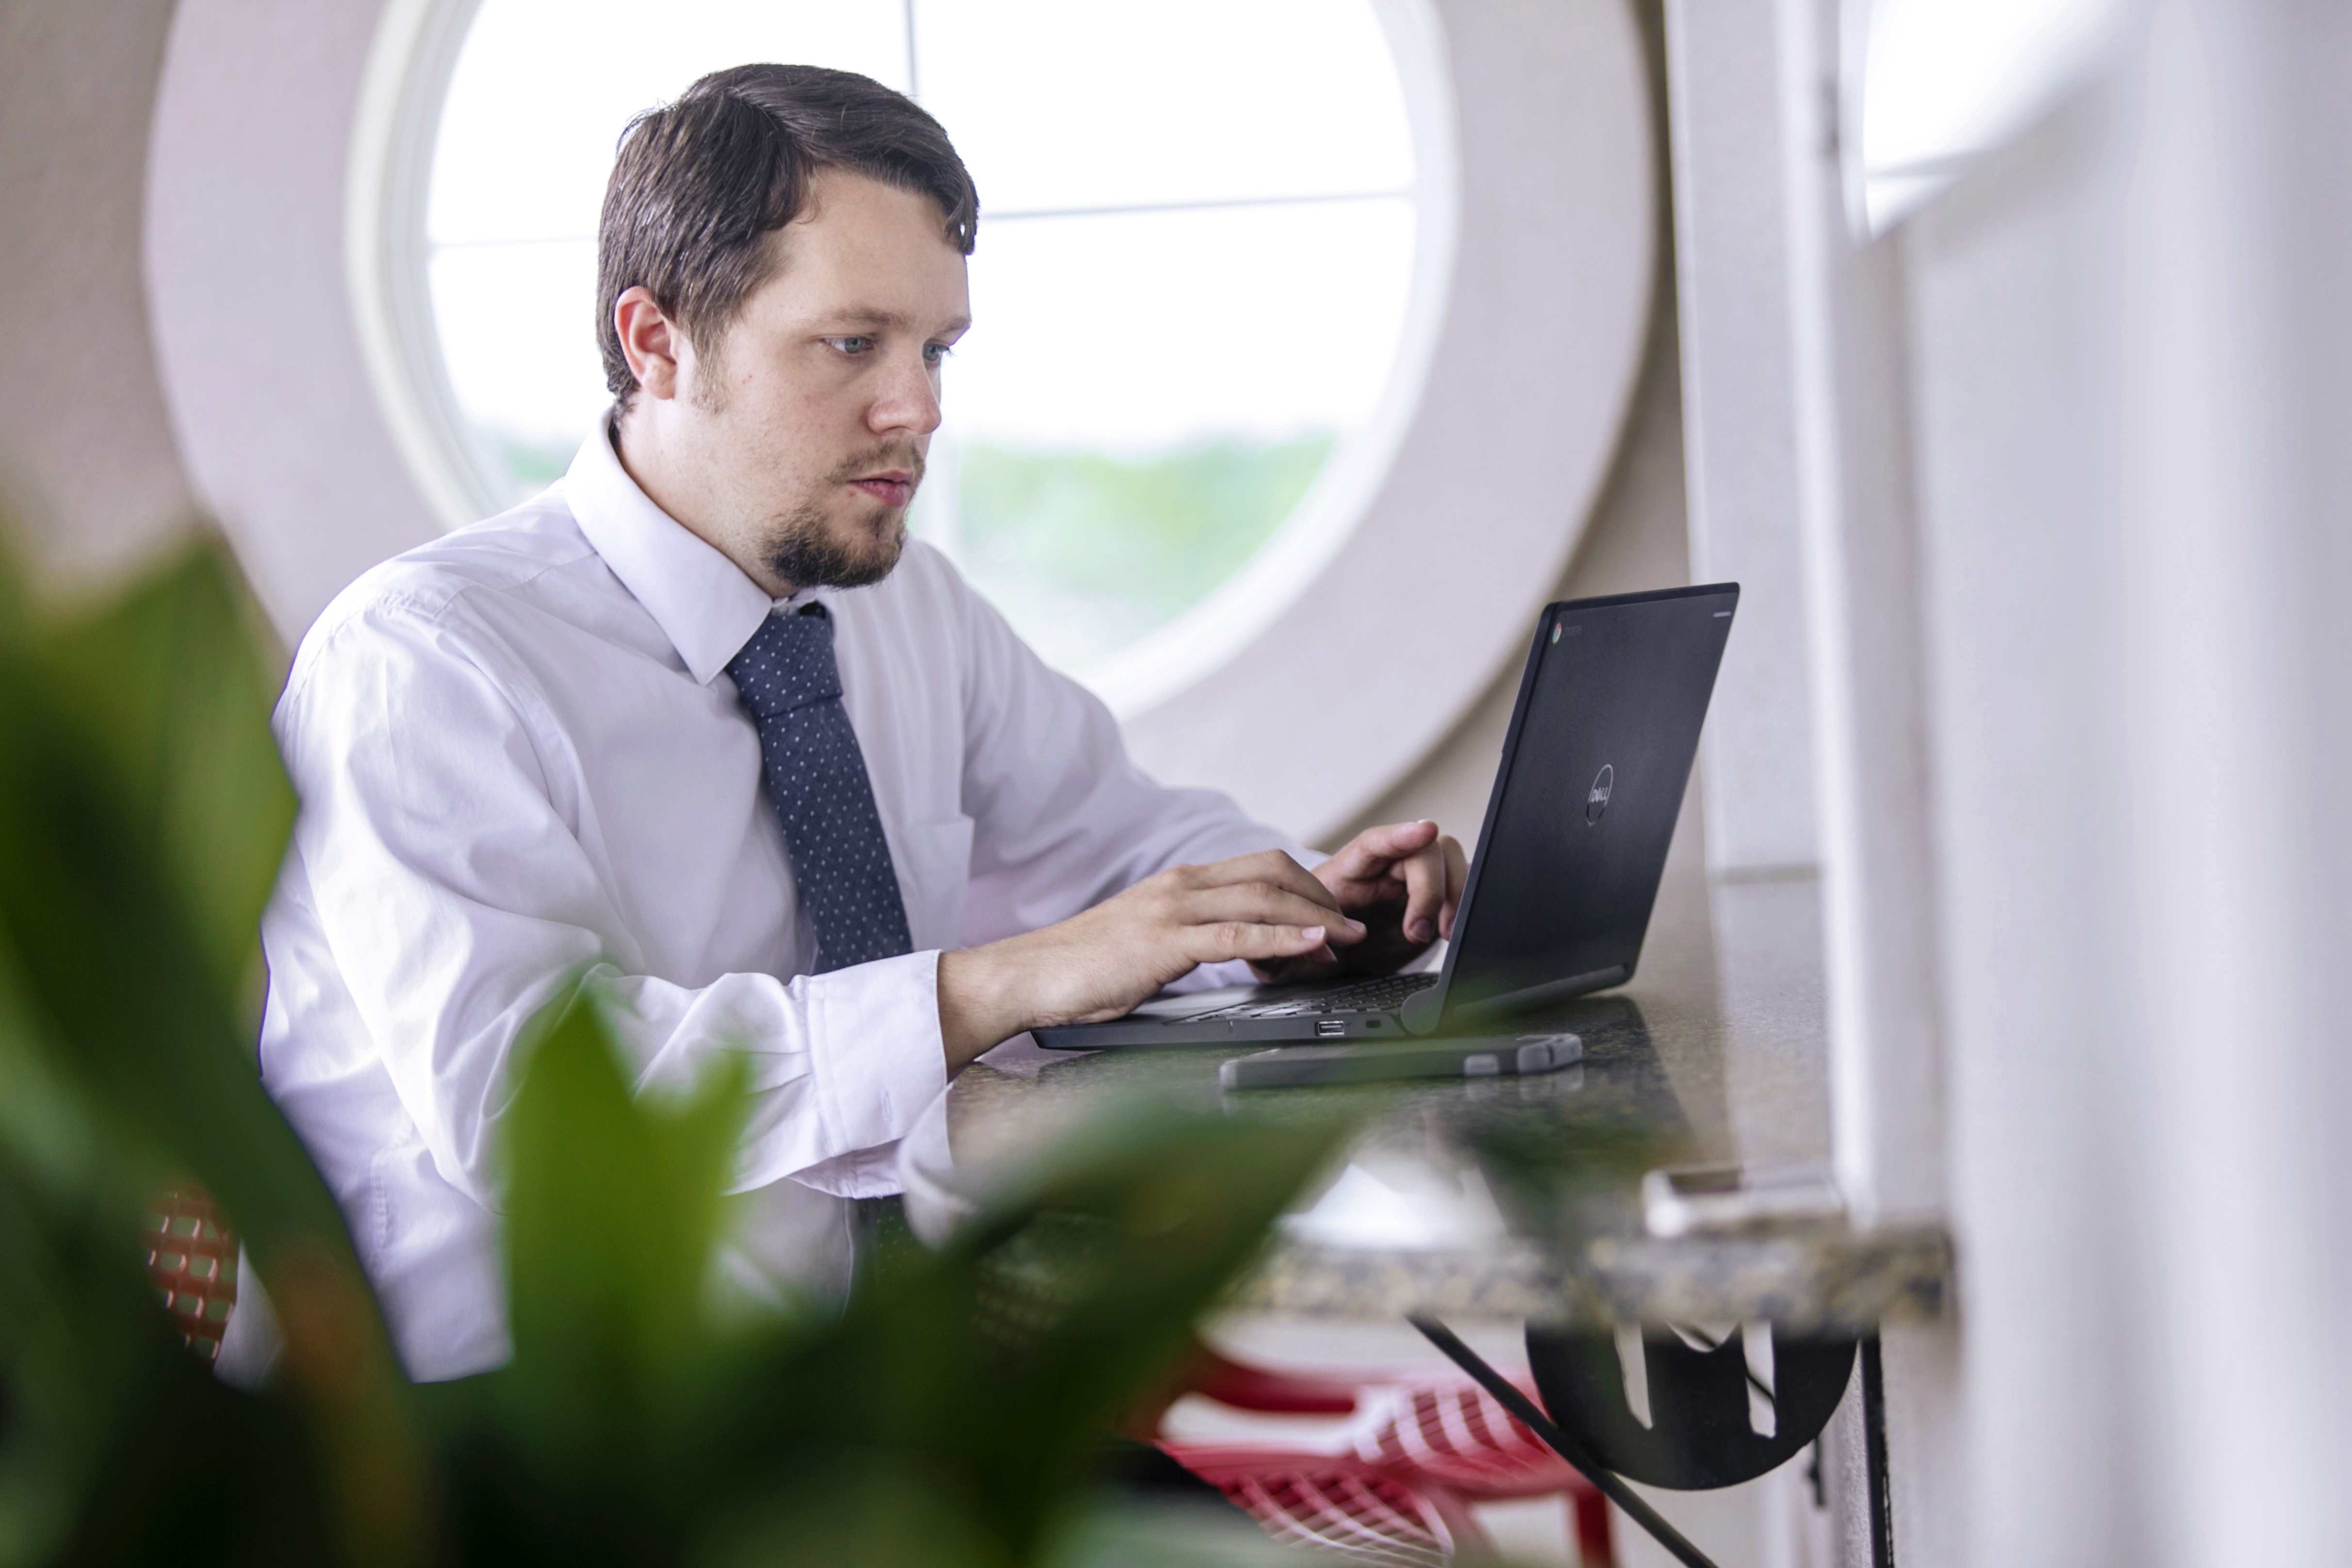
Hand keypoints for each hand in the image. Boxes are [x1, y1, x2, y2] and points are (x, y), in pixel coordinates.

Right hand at [935, 849, 1364, 1066]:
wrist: (1028, 977)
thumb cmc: (1083, 970)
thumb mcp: (1148, 944)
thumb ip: (1189, 937)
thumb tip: (1231, 951)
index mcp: (1180, 883)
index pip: (1260, 868)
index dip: (1307, 886)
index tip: (1334, 913)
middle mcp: (1181, 885)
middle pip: (1272, 871)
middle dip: (1322, 895)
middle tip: (1353, 925)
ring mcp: (1172, 909)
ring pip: (1262, 898)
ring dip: (1315, 918)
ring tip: (1348, 938)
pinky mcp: (1164, 942)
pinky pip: (1237, 935)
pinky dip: (1282, 940)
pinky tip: (1311, 947)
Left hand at [1250, 819, 1465, 982]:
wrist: (1331, 960)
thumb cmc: (1309, 945)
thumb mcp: (1291, 951)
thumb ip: (1286, 949)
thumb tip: (1304, 945)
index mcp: (1348, 870)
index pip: (1374, 843)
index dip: (1399, 834)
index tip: (1424, 830)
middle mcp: (1383, 866)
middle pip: (1421, 850)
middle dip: (1429, 888)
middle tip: (1418, 931)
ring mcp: (1410, 879)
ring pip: (1447, 858)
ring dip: (1451, 893)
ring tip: (1438, 932)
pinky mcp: (1433, 897)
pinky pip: (1459, 883)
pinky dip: (1461, 904)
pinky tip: (1447, 931)